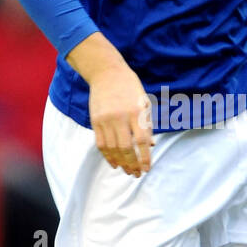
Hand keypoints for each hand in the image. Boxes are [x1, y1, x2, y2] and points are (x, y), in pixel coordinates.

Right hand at [88, 62, 152, 176]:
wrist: (107, 73)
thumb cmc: (130, 88)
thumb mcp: (144, 103)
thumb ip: (147, 124)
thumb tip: (150, 146)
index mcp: (136, 112)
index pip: (141, 140)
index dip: (145, 157)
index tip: (147, 168)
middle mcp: (120, 117)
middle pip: (126, 148)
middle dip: (132, 164)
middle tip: (136, 174)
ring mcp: (106, 120)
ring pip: (112, 148)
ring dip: (121, 163)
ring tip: (127, 171)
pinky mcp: (95, 121)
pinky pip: (101, 144)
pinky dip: (107, 156)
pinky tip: (114, 163)